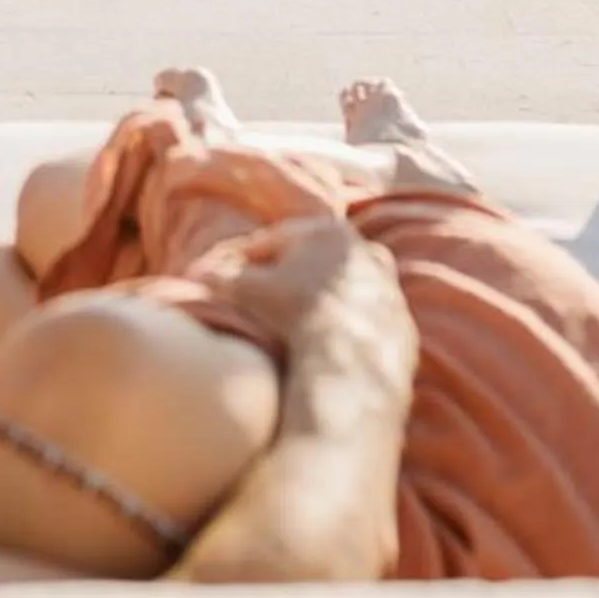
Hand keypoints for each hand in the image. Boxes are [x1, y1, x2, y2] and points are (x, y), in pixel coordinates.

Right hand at [194, 216, 416, 406]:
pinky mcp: (405, 332)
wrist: (349, 366)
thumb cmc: (292, 315)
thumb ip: (218, 276)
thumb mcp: (243, 290)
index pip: (275, 241)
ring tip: (297, 328)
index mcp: (328, 231)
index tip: (223, 278)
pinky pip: (368, 329)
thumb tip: (194, 274)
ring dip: (324, 305)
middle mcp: (367, 255)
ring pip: (348, 294)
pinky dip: (349, 335)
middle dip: (291, 276)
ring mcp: (392, 294)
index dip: (243, 260)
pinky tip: (327, 354)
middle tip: (265, 300)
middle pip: (316, 262)